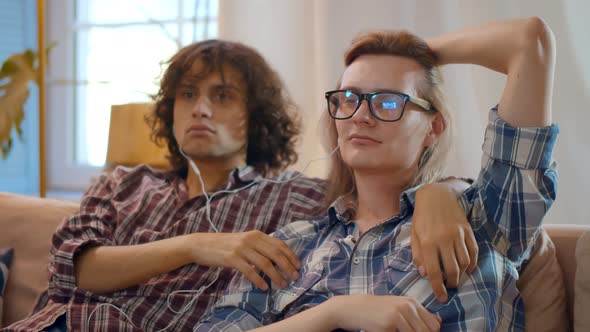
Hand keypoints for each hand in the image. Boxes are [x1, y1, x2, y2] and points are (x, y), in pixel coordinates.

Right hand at [188, 231, 300, 289]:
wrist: (202, 244)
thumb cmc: (224, 245)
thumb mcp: (244, 241)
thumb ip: (259, 246)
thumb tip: (277, 258)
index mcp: (256, 234)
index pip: (279, 244)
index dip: (291, 255)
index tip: (298, 265)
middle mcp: (251, 239)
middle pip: (275, 253)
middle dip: (287, 266)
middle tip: (294, 277)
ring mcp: (241, 248)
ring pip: (265, 263)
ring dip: (276, 276)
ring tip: (282, 285)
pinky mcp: (232, 258)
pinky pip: (249, 271)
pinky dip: (259, 280)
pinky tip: (264, 287)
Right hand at [327, 295, 440, 331]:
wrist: (355, 308)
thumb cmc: (379, 309)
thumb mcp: (400, 307)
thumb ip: (419, 314)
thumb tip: (439, 323)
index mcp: (412, 303)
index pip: (433, 326)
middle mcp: (407, 307)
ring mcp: (398, 316)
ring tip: (396, 331)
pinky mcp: (388, 325)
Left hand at [411, 181, 477, 301]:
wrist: (436, 196)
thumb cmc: (422, 217)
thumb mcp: (414, 235)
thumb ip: (418, 255)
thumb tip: (424, 274)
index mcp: (428, 242)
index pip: (433, 271)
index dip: (438, 287)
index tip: (441, 298)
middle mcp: (444, 239)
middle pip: (452, 270)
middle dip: (452, 284)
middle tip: (450, 288)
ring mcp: (458, 235)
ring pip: (465, 262)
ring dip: (462, 275)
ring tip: (456, 279)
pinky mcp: (468, 230)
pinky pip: (474, 252)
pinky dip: (472, 264)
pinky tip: (467, 269)